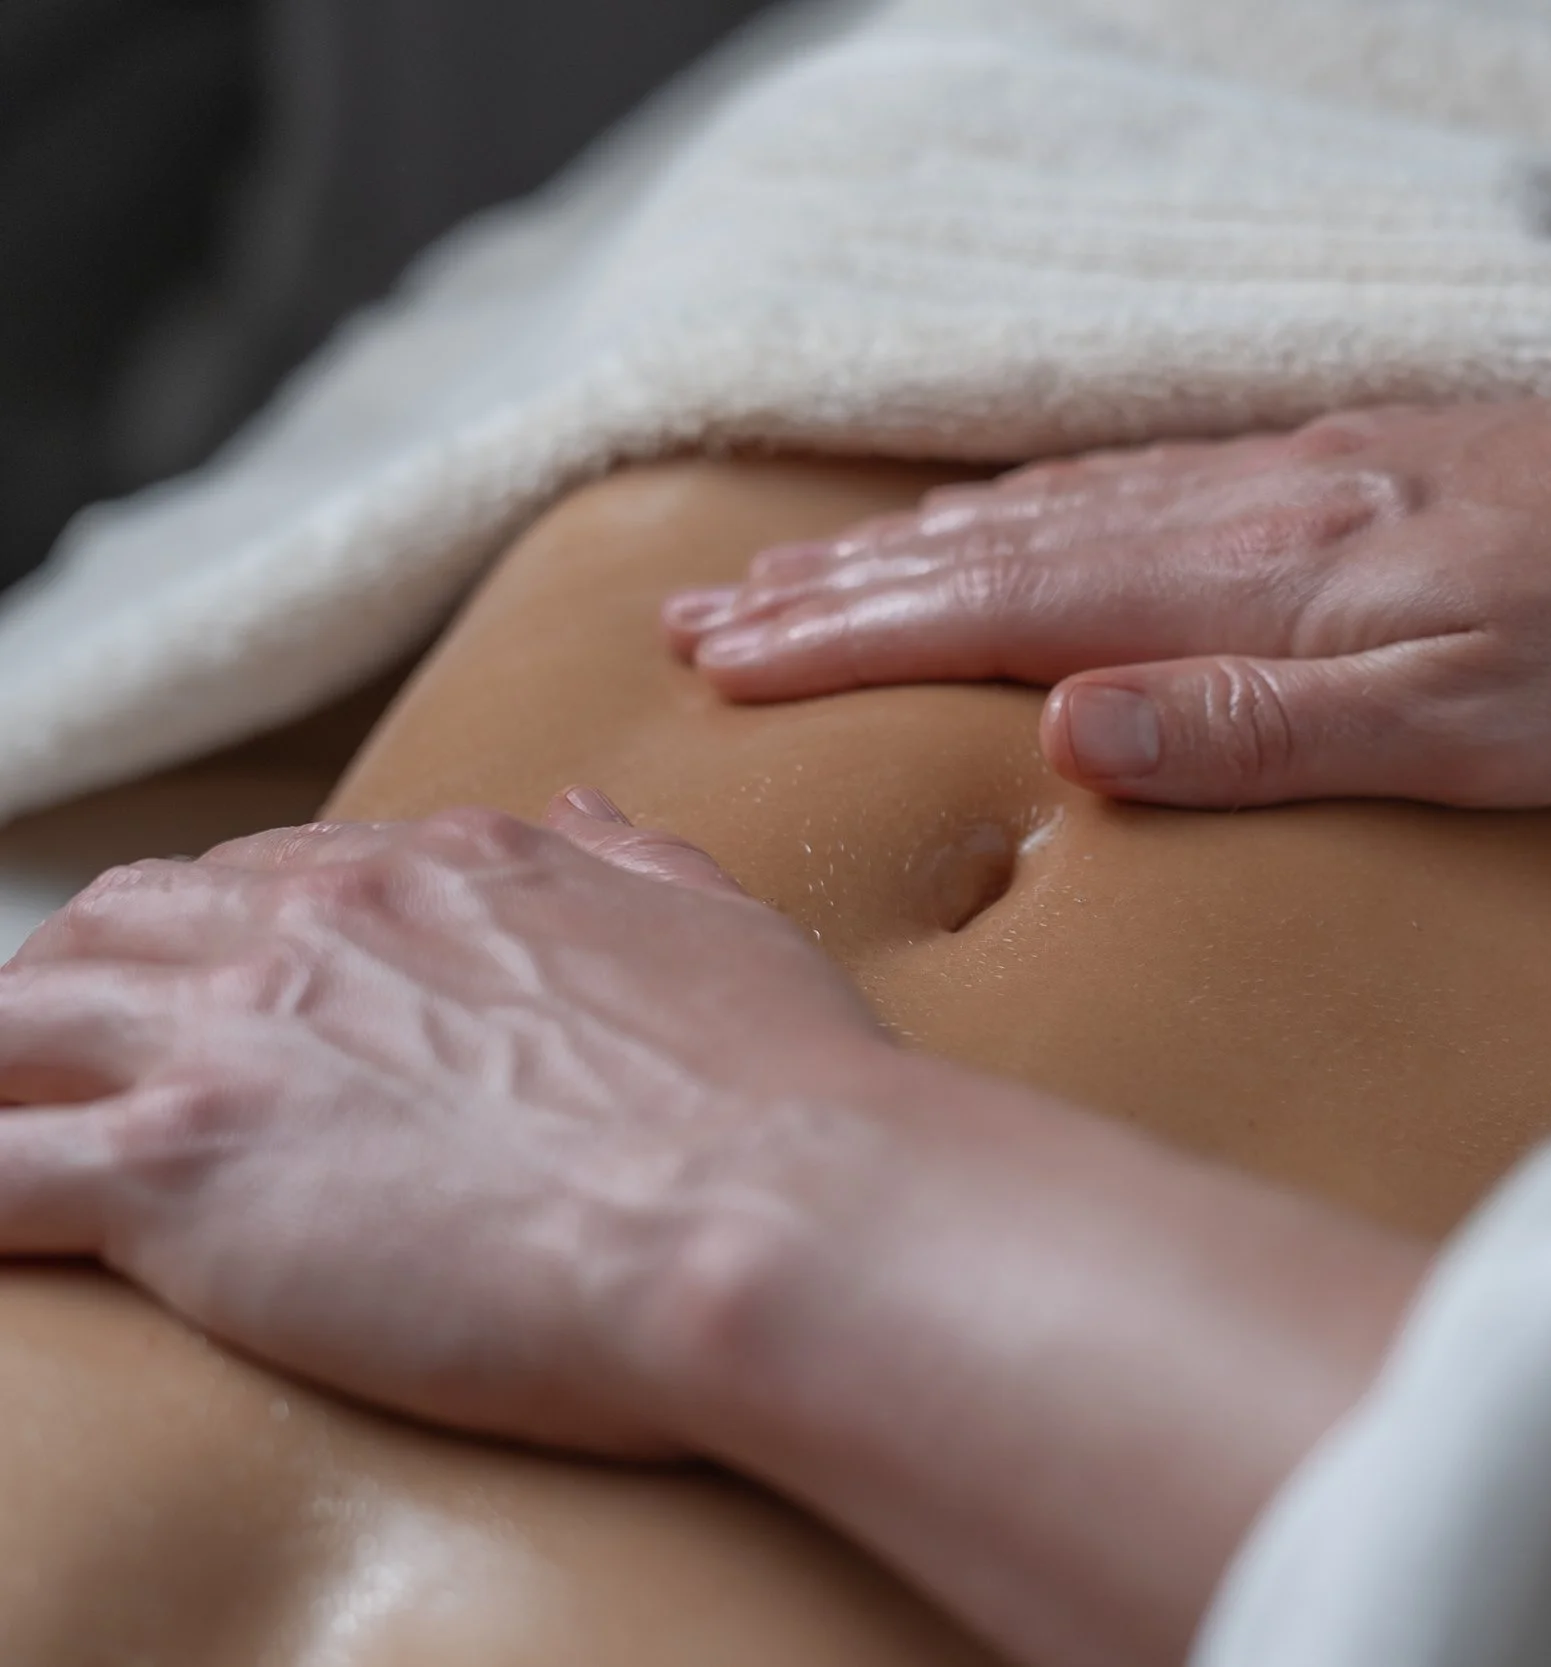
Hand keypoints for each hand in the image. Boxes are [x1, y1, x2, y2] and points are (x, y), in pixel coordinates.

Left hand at [0, 792, 1425, 1666]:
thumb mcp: (722, 927)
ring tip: (20, 1126)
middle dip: (86, 994)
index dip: (236, 951)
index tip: (231, 1010)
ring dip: (6, 1073)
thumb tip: (583, 806)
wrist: (770, 1201)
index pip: (278, 883)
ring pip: (18, 1022)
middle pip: (121, 929)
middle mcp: (320, 921)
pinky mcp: (179, 1168)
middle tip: (80, 1075)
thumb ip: (632, 860)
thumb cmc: (780, 1090)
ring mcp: (236, 1034)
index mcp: (448, 870)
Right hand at [664, 358, 1550, 807]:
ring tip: (798, 569)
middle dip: (837, 587)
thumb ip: (1264, 733)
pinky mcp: (1338, 471)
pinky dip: (1025, 507)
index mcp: (1262, 588)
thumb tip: (1069, 735)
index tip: (722, 666)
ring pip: (1053, 507)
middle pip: (998, 548)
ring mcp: (1288, 480)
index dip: (855, 640)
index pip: (1006, 612)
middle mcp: (1248, 514)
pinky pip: (1132, 481)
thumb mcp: (1474, 730)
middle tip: (700, 619)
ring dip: (910, 543)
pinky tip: (1003, 520)